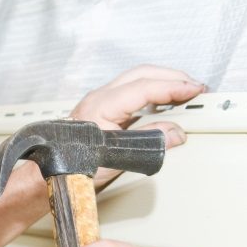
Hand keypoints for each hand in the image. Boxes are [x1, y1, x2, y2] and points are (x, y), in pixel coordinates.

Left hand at [71, 64, 205, 186]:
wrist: (51, 172)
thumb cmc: (73, 166)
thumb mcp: (115, 157)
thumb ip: (147, 142)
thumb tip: (176, 133)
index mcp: (102, 104)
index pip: (145, 87)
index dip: (173, 87)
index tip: (194, 91)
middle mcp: (100, 97)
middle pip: (143, 74)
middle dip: (172, 78)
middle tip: (196, 89)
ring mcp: (100, 100)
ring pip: (137, 79)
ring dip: (163, 82)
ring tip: (184, 93)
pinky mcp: (102, 108)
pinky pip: (132, 91)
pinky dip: (152, 92)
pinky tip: (164, 102)